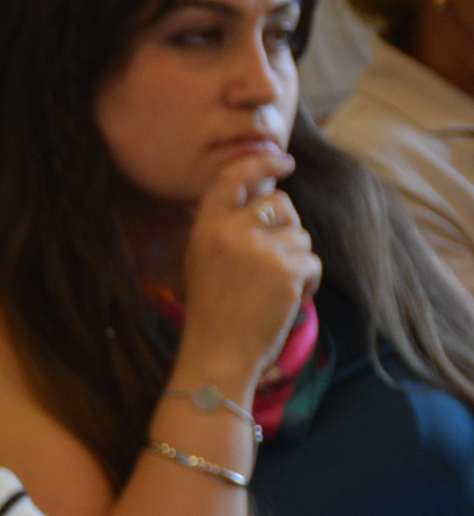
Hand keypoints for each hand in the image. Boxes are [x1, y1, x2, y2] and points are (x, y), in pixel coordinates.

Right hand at [174, 149, 319, 388]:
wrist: (217, 356)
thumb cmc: (213, 314)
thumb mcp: (204, 261)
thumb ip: (227, 227)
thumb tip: (265, 197)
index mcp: (205, 229)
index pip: (232, 178)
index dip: (261, 161)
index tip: (283, 160)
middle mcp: (229, 232)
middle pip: (280, 203)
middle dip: (287, 227)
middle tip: (272, 260)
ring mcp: (258, 250)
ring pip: (300, 236)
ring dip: (297, 261)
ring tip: (273, 290)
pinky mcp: (286, 270)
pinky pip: (312, 262)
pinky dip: (307, 283)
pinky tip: (285, 301)